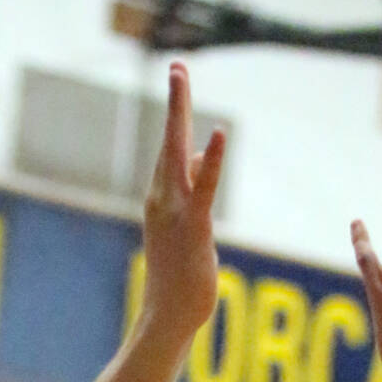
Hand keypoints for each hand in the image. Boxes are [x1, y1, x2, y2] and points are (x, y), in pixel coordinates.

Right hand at [138, 63, 225, 345]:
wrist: (167, 316)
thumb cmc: (178, 276)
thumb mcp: (187, 225)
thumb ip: (194, 188)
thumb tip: (204, 153)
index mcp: (160, 198)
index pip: (169, 147)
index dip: (176, 112)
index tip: (178, 76)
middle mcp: (161, 198)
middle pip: (170, 140)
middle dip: (175, 101)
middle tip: (178, 65)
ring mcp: (175, 211)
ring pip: (178, 152)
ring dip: (180, 114)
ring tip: (181, 78)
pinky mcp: (194, 226)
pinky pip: (205, 187)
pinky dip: (213, 160)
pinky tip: (220, 134)